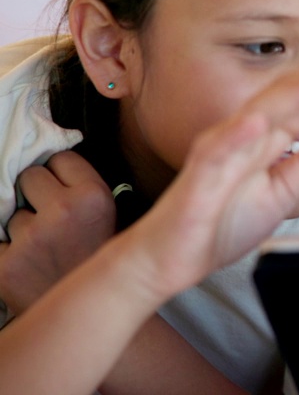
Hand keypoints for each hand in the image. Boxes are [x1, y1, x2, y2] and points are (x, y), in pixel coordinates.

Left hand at [0, 151, 114, 314]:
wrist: (92, 315)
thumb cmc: (98, 262)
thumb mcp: (110, 215)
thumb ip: (84, 186)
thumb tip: (49, 161)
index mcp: (94, 197)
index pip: (61, 159)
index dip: (62, 175)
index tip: (65, 189)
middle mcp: (63, 212)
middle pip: (30, 176)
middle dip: (36, 194)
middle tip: (51, 217)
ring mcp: (31, 240)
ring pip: (11, 212)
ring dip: (21, 227)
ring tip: (44, 248)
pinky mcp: (5, 265)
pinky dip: (6, 251)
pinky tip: (27, 262)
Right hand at [115, 65, 298, 304]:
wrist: (171, 259)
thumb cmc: (221, 222)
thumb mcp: (280, 196)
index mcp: (265, 139)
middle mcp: (244, 135)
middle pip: (290, 98)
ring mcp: (220, 150)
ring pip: (260, 112)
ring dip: (296, 94)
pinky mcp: (199, 174)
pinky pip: (219, 149)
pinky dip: (239, 133)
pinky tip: (261, 123)